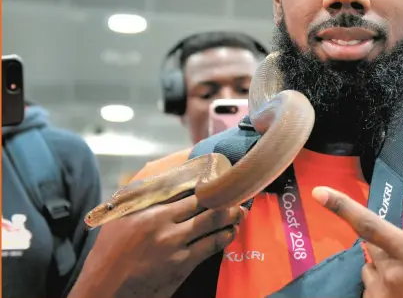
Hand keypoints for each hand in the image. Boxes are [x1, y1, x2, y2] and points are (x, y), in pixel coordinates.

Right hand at [69, 194, 245, 297]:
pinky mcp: (181, 265)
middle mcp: (161, 224)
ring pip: (211, 223)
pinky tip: (230, 232)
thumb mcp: (117, 219)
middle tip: (237, 189)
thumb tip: (160, 179)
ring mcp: (173, 245)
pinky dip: (223, 237)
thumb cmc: (108, 255)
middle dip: (223, 195)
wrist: (104, 291)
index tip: (217, 173)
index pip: (182, 187)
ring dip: (230, 215)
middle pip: (202, 202)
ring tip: (240, 211)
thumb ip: (139, 199)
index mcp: (146, 209)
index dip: (204, 180)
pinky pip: (210, 246)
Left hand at [313, 184, 402, 297]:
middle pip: (373, 246)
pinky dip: (382, 290)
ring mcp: (382, 294)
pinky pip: (370, 291)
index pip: (370, 225)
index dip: (342, 207)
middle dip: (388, 248)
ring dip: (384, 271)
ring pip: (371, 270)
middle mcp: (392, 272)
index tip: (320, 192)